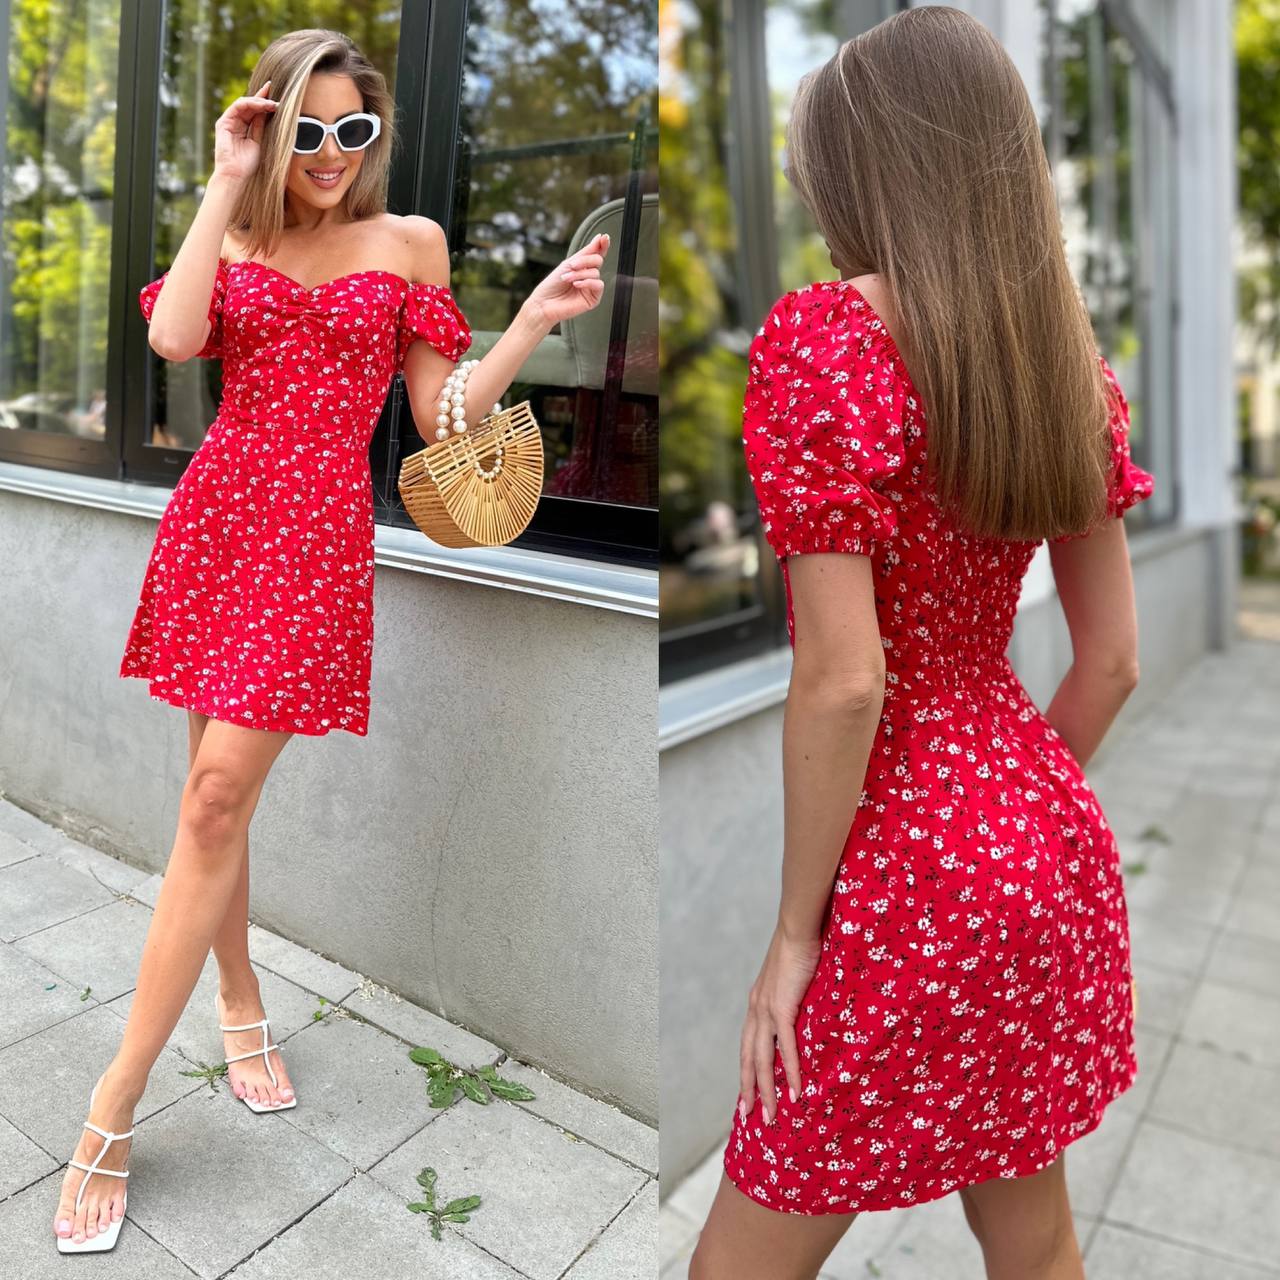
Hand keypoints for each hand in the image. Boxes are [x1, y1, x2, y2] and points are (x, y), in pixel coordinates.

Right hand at [213, 79, 278, 182]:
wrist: (236, 175)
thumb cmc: (250, 164)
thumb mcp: (261, 141)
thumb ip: (262, 126)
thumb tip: (272, 111)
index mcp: (247, 128)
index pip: (257, 112)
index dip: (267, 103)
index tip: (279, 98)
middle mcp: (238, 123)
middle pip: (251, 105)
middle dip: (263, 97)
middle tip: (275, 91)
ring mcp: (230, 122)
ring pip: (245, 104)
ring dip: (259, 101)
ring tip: (272, 103)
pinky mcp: (223, 122)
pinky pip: (237, 108)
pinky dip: (250, 104)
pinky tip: (261, 105)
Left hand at [522, 233, 609, 328]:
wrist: (544, 303)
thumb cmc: (552, 284)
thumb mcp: (569, 264)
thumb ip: (586, 252)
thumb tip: (600, 237)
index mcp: (583, 267)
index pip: (596, 254)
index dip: (602, 245)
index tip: (604, 237)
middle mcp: (588, 276)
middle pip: (597, 260)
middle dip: (584, 261)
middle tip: (572, 265)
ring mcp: (591, 288)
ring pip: (595, 273)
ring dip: (580, 274)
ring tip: (567, 279)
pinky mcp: (593, 299)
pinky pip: (598, 285)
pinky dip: (587, 282)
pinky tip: (576, 285)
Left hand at [738, 923, 821, 1125]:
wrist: (798, 929)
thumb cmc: (800, 950)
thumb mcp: (792, 981)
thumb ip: (794, 1000)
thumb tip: (805, 1015)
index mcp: (757, 1003)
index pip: (748, 1045)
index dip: (746, 1071)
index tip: (746, 1093)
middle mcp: (756, 1009)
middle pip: (748, 1058)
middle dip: (748, 1090)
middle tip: (750, 1116)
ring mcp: (766, 1009)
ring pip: (762, 1059)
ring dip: (765, 1090)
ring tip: (770, 1115)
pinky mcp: (782, 1007)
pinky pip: (785, 1047)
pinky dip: (789, 1071)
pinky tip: (795, 1091)